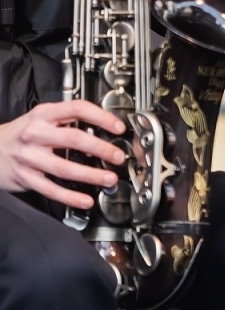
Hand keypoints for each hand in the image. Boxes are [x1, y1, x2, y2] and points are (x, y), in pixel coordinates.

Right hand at [0, 100, 125, 208]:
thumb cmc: (20, 134)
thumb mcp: (40, 117)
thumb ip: (66, 118)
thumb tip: (103, 124)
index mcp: (43, 115)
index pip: (77, 109)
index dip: (101, 117)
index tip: (118, 127)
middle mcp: (35, 134)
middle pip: (74, 139)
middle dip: (101, 149)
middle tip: (118, 156)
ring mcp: (29, 157)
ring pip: (64, 167)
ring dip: (91, 175)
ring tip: (109, 179)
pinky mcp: (24, 178)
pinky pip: (50, 189)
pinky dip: (70, 196)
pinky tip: (85, 200)